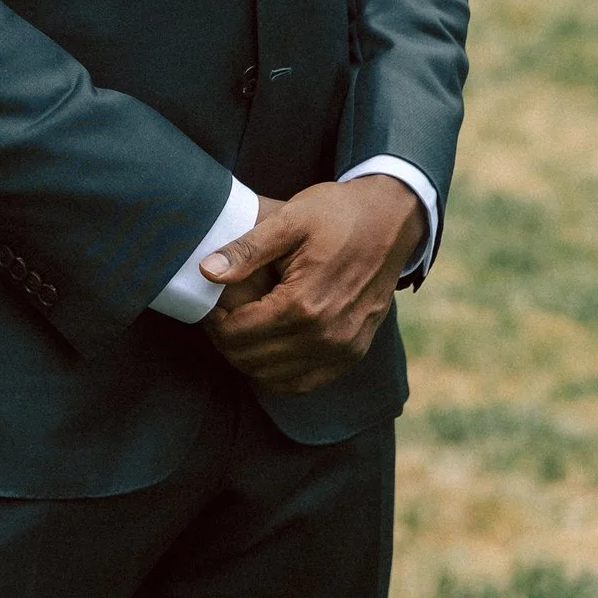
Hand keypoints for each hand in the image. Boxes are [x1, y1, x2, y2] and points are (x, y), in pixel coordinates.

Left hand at [197, 177, 425, 394]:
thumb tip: (206, 271)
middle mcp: (326, 337)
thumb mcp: (288, 220)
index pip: (237, 334)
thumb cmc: (337, 214)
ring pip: (275, 379)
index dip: (212, 322)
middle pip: (251, 361)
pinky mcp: (353, 354)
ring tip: (239, 328)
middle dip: (226, 341)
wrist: (390, 221)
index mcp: (305, 304)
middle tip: (219, 315)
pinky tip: (267, 347)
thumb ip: (246, 250)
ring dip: (248, 360)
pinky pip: (305, 382)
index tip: (208, 303)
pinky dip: (278, 373)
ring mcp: (343, 350)